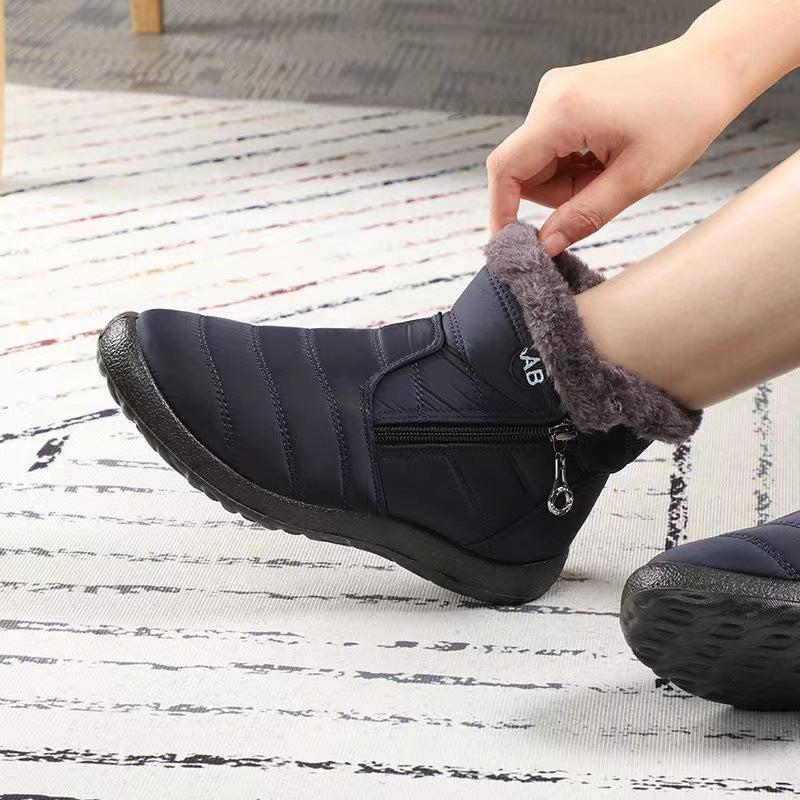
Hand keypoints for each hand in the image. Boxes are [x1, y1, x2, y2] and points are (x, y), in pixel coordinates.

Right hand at [486, 36, 737, 254]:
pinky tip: (608, 156)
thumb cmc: (684, 118)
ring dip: (568, 181)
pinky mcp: (566, 97)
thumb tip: (545, 247)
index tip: (512, 245)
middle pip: (523, 170)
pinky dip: (575, 164)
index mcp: (561, 113)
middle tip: (603, 193)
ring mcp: (556, 94)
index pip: (505, 170)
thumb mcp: (635, 179)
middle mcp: (549, 97)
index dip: (501, 211)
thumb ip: (583, 216)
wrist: (712, 69)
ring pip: (539, 162)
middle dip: (555, 196)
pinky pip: (553, 146)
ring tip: (612, 171)